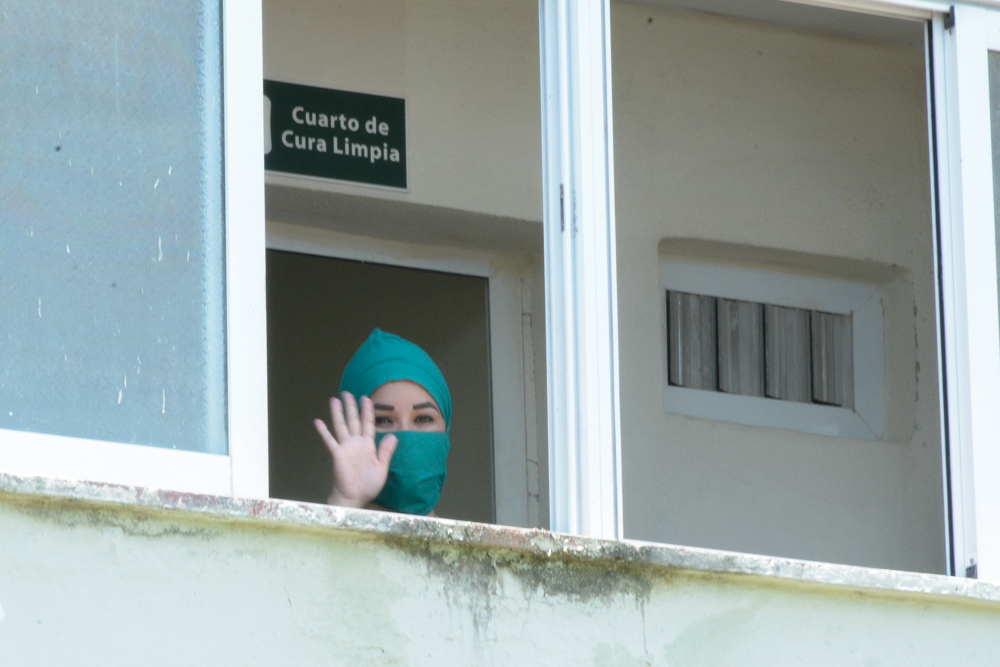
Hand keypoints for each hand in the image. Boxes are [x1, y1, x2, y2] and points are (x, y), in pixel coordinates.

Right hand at [314, 392, 397, 508]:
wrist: (355, 497)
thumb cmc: (368, 484)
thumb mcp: (382, 467)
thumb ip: (386, 451)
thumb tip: (394, 435)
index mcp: (368, 445)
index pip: (368, 424)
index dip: (367, 411)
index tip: (366, 398)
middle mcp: (356, 443)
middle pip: (353, 420)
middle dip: (351, 406)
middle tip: (347, 393)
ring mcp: (345, 447)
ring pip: (341, 425)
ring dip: (338, 413)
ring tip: (334, 399)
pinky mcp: (337, 454)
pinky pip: (330, 440)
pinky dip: (323, 431)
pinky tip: (318, 421)